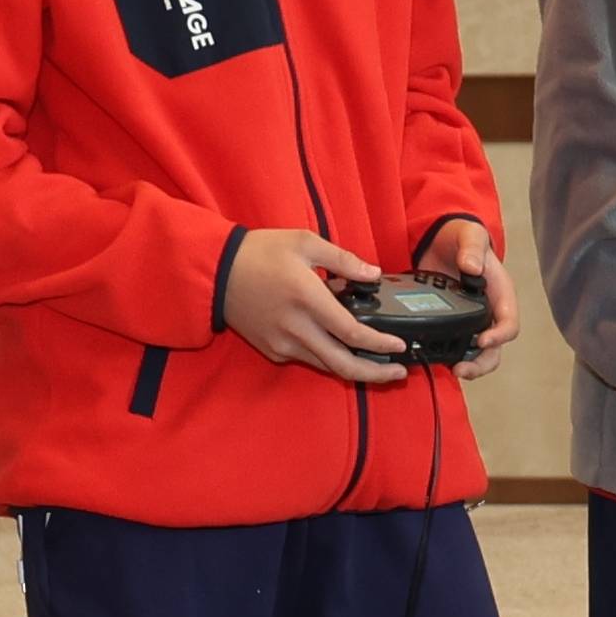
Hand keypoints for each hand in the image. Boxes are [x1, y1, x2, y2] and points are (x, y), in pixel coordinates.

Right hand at [226, 227, 408, 381]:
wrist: (216, 272)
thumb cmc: (260, 253)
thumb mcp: (305, 242)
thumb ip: (343, 260)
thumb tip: (373, 274)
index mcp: (308, 299)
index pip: (353, 333)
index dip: (380, 344)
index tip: (399, 346)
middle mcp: (296, 328)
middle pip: (343, 364)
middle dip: (376, 374)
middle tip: (399, 373)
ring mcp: (282, 343)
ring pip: (326, 365)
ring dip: (354, 368)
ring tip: (377, 364)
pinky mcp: (272, 350)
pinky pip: (307, 358)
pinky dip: (327, 356)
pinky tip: (339, 346)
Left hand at [413, 215, 517, 356]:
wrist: (440, 240)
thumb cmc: (462, 237)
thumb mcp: (469, 235)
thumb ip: (471, 248)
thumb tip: (470, 266)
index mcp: (500, 294)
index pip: (509, 323)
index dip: (499, 336)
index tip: (482, 341)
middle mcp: (490, 313)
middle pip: (496, 348)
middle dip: (482, 363)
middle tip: (462, 370)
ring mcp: (472, 321)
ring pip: (478, 354)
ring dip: (469, 366)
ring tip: (453, 371)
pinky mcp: (453, 324)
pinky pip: (457, 346)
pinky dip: (449, 356)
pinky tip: (435, 360)